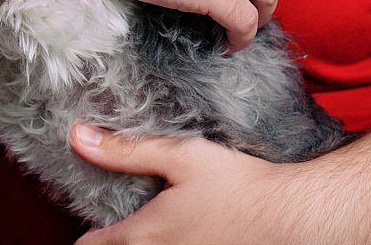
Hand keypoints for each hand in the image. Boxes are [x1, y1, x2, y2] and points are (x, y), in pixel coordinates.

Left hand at [69, 124, 322, 244]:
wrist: (292, 219)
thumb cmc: (241, 187)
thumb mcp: (182, 157)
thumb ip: (126, 150)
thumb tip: (78, 136)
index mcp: (142, 236)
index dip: (86, 235)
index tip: (92, 222)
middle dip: (113, 241)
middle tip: (123, 222)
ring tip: (158, 227)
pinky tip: (185, 233)